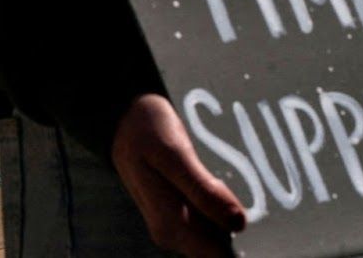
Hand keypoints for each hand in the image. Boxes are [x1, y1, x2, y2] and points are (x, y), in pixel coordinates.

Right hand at [111, 93, 246, 256]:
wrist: (123, 119)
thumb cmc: (146, 130)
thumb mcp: (174, 153)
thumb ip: (203, 189)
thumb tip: (238, 223)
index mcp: (169, 224)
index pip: (216, 254)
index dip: (233, 232)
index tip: (240, 209)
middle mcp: (169, 233)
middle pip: (218, 245)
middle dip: (229, 219)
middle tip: (219, 183)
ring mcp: (171, 226)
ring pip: (214, 232)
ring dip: (222, 210)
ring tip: (212, 178)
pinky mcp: (176, 216)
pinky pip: (207, 221)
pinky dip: (215, 204)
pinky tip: (210, 182)